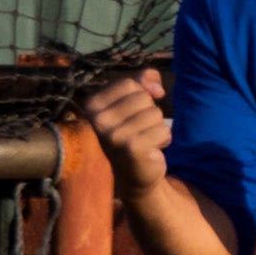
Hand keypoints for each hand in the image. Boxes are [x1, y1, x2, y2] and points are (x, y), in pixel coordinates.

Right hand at [79, 69, 174, 192]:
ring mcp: (113, 135)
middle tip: (139, 131)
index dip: (141, 96)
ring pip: (155, 113)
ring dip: (157, 127)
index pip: (129, 84)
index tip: (132, 115)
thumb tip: (157, 90)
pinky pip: (163, 130)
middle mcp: (98, 120)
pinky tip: (151, 151)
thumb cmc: (134, 131)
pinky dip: (163, 139)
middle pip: (143, 98)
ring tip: (145, 140)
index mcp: (92, 105)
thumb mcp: (134, 100)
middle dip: (149, 112)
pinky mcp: (132, 148)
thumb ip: (143, 80)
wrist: (134, 174)